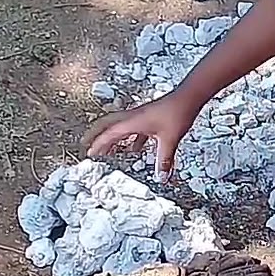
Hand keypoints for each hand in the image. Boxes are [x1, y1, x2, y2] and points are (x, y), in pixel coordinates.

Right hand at [79, 92, 201, 175]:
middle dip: (96, 135)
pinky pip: (134, 129)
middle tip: (87, 144)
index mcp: (132, 122)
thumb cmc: (177, 113)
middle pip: (107, 125)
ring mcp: (140, 116)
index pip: (109, 134)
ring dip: (112, 137)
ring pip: (119, 126)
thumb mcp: (169, 140)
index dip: (98, 144)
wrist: (188, 97)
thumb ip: (164, 160)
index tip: (89, 153)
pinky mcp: (149, 117)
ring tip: (108, 150)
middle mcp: (133, 117)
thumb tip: (161, 178)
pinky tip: (135, 149)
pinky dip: (130, 139)